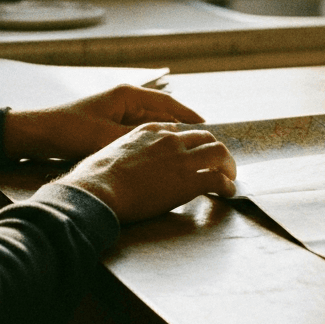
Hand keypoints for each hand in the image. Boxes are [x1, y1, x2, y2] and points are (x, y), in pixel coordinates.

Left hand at [3, 84, 204, 161]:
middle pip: (162, 114)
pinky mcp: (107, 127)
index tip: (208, 128)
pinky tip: (158, 157)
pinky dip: (149, 143)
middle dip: (181, 128)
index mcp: (127, 95)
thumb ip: (138, 141)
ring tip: (186, 152)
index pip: (168, 103)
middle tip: (202, 144)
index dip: (189, 116)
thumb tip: (168, 148)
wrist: (36, 134)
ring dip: (165, 137)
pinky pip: (137, 134)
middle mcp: (124, 101)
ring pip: (150, 125)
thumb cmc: (70, 130)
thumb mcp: (107, 137)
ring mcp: (115, 113)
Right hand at [59, 122, 236, 223]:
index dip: (190, 141)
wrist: (97, 191)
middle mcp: (169, 140)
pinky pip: (218, 179)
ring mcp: (181, 159)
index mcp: (149, 132)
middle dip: (215, 149)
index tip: (194, 151)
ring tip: (230, 177)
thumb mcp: (108, 151)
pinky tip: (229, 193)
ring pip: (219, 152)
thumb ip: (124, 150)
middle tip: (220, 164)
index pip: (179, 130)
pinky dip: (227, 186)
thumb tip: (122, 160)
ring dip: (228, 165)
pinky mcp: (189, 181)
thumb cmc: (94, 178)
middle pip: (205, 137)